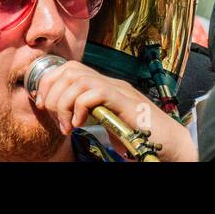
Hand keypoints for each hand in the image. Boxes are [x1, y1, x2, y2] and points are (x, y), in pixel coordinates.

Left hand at [32, 59, 196, 161]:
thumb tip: (70, 117)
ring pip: (79, 79)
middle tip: (54, 116)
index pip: (70, 68)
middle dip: (53, 91)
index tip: (44, 105)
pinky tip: (82, 124)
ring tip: (68, 124)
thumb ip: (94, 114)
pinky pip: (95, 93)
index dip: (49, 83)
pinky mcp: (126, 102)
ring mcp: (120, 91)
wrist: (171, 145)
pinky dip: (81, 107)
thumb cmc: (142, 137)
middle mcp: (112, 83)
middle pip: (70, 69)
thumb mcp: (110, 122)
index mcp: (107, 86)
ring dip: (65, 102)